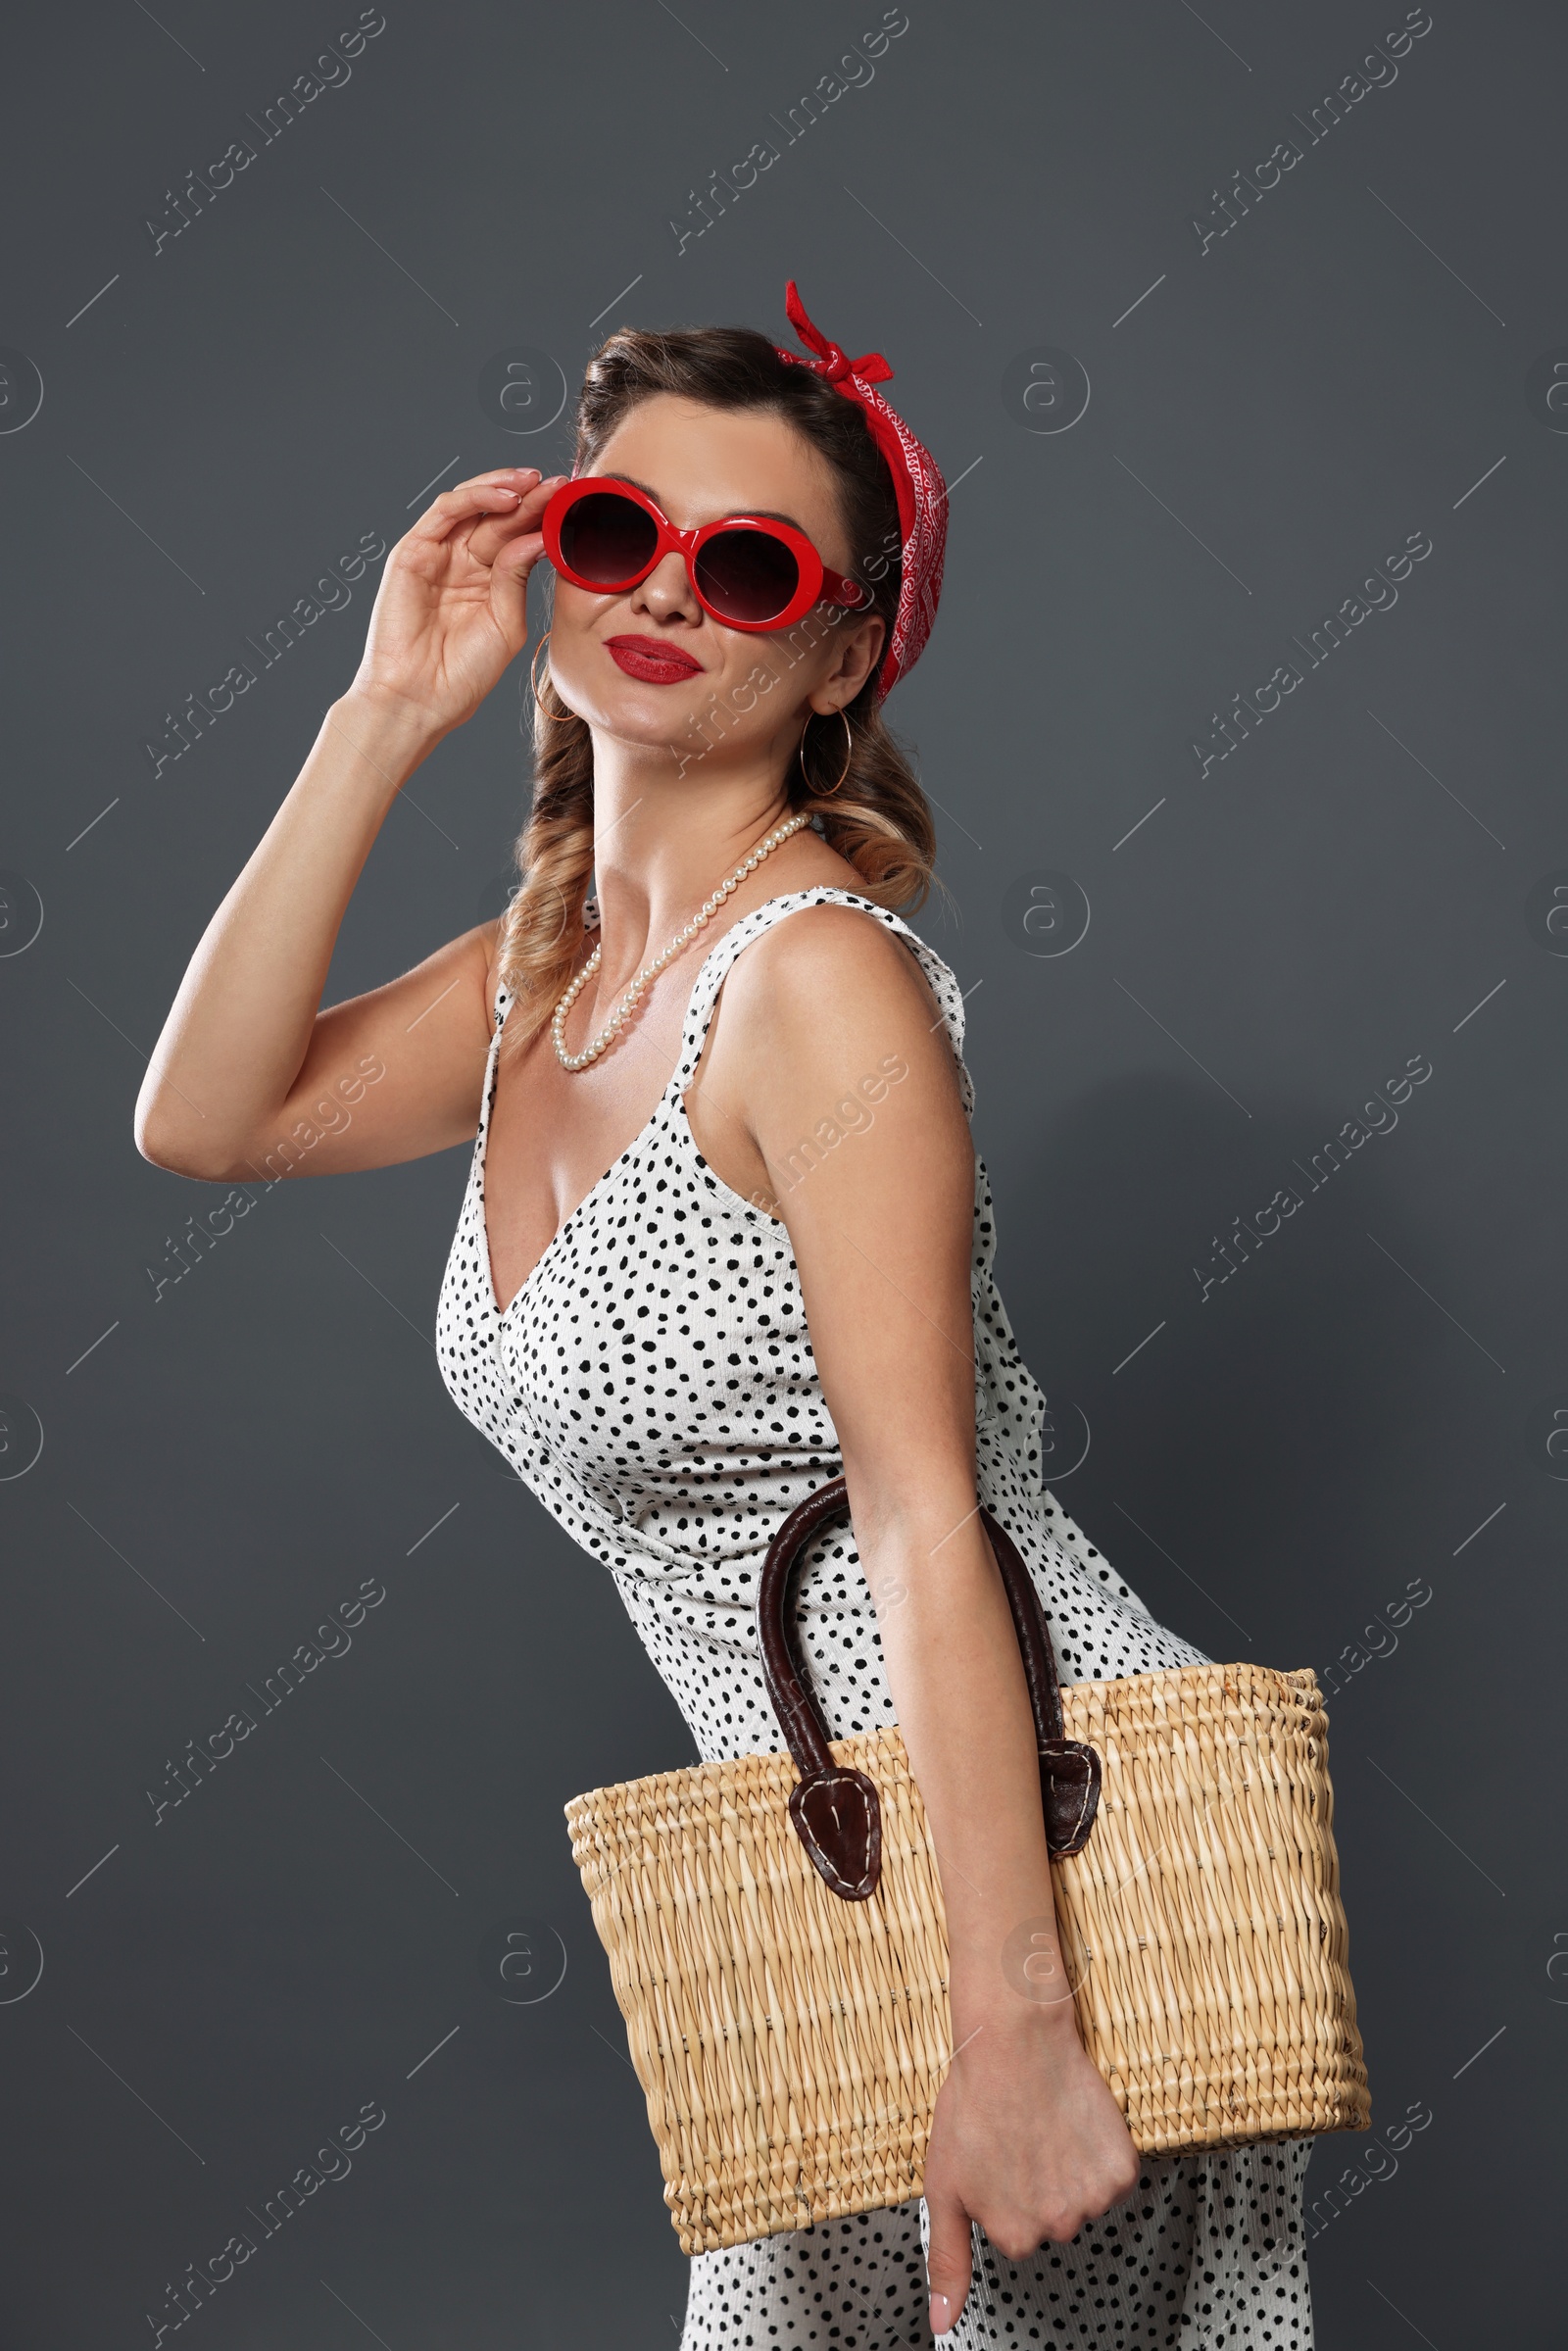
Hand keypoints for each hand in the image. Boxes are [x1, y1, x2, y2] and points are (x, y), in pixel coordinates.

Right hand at [346, 466, 565, 739]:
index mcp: (488, 581)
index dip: (544, 519)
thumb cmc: (462, 674)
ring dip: (504, 488)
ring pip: (472, 505)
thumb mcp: (506, 624)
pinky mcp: (413, 552)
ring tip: (535, 483)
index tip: (574, 506)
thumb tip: (537, 538)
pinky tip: (505, 498)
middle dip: (531, 499)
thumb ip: (517, 579)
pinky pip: (444, 512)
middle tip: (560, 486)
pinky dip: (475, 499)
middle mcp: (463, 563)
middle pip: (500, 518)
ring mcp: (437, 555)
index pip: (518, 537)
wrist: (421, 698)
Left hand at [923, 2005, 1139, 2337]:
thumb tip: (942, 2325)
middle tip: (1019, 2140)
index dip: (1005, 2190)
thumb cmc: (973, 2106)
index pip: (1018, 2230)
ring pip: (1085, 2197)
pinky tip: (1074, 2123)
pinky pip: (1113, 2175)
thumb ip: (947, 2262)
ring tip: (1044, 2127)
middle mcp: (1058, 2228)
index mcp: (1015, 2237)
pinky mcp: (1122, 2168)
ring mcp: (1094, 2199)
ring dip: (1070, 2169)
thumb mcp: (944, 2187)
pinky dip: (1100, 2152)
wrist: (1014, 2044)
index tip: (996, 2157)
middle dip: (1039, 2185)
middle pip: (1054, 2218)